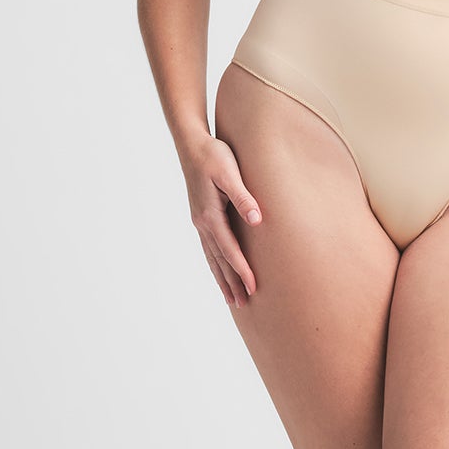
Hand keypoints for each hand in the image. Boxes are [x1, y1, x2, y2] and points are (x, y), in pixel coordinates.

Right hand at [184, 134, 260, 307]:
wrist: (191, 143)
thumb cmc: (213, 154)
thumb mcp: (230, 172)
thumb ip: (243, 196)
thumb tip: (256, 220)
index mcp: (210, 215)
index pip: (229, 250)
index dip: (241, 270)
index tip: (253, 287)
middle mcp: (202, 223)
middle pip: (219, 260)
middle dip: (232, 283)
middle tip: (244, 304)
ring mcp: (199, 222)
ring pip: (212, 257)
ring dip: (222, 278)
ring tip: (232, 299)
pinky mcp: (201, 217)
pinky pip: (209, 248)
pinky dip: (215, 264)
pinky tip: (220, 272)